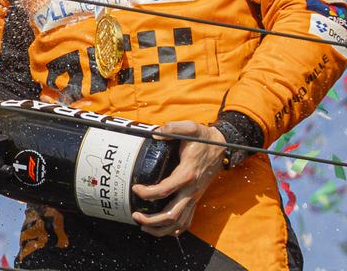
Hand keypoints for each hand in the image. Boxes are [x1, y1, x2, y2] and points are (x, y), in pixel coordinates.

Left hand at [131, 121, 226, 236]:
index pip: (165, 189)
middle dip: (152, 220)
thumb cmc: (203, 138)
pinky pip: (187, 220)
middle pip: (172, 214)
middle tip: (135, 215)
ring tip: (144, 225)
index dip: (147, 192)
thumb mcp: (190, 128)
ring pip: (180, 222)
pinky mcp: (196, 199)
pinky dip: (174, 229)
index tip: (135, 188)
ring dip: (161, 228)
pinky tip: (161, 229)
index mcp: (187, 173)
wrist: (222, 146)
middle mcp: (192, 190)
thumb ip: (173, 128)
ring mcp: (195, 197)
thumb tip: (156, 134)